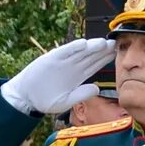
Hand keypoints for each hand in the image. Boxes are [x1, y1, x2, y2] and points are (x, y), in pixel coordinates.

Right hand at [0, 36, 115, 115]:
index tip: (117, 54)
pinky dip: (73, 47)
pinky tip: (83, 44)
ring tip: (103, 43)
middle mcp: (72, 66)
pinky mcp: (51, 59)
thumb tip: (97, 88)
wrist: (27, 97)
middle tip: (116, 43)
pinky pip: (64, 52)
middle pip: (90, 56)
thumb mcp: (66, 101)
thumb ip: (81, 95)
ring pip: (80, 52)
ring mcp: (62, 61)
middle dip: (103, 50)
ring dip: (91, 47)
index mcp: (78, 76)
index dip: (105, 59)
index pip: (94, 65)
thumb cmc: (46, 100)